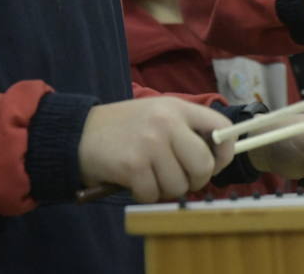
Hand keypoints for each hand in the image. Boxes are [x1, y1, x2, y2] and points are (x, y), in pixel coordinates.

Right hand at [79, 97, 233, 202]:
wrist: (78, 133)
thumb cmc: (123, 128)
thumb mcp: (157, 114)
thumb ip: (185, 130)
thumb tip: (214, 160)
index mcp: (177, 107)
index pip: (221, 127)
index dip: (225, 152)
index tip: (215, 164)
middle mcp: (167, 122)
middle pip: (204, 165)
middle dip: (195, 180)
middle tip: (179, 179)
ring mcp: (150, 144)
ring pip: (179, 186)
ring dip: (165, 189)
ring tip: (149, 175)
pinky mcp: (133, 165)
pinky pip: (154, 195)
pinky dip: (144, 195)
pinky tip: (133, 181)